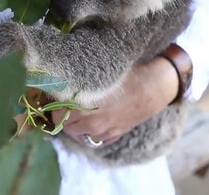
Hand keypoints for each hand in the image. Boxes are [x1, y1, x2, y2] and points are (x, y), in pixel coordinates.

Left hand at [50, 56, 178, 145]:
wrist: (157, 82)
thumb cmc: (128, 69)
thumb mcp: (98, 68)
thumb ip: (76, 75)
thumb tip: (56, 71)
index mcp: (84, 104)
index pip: (54, 111)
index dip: (51, 102)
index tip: (51, 93)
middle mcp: (91, 122)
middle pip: (64, 124)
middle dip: (60, 114)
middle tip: (62, 101)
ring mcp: (104, 131)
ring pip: (78, 134)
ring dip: (73, 124)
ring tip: (75, 111)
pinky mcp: (116, 134)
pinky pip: (94, 140)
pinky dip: (89, 132)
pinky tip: (91, 121)